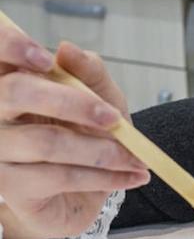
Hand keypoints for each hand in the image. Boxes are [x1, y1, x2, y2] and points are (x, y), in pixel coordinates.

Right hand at [0, 31, 146, 238]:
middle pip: (17, 92)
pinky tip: (130, 177)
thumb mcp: (101, 98)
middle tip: (113, 118)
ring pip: (47, 141)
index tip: (47, 60)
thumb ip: (88, 71)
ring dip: (102, 151)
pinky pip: (60, 176)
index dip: (9, 44)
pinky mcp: (9, 186)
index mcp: (10, 80)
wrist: (83, 193)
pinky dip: (105, 177)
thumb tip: (67, 49)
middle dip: (74, 103)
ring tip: (136, 159)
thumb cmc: (87, 135)